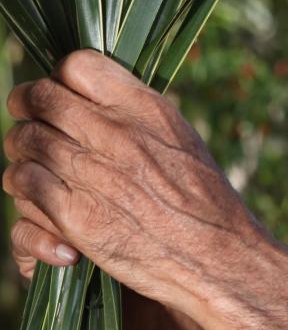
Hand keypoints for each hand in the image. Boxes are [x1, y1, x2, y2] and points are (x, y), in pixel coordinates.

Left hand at [3, 50, 277, 321]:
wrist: (221, 264)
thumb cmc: (210, 208)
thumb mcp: (186, 143)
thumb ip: (139, 117)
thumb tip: (97, 103)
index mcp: (146, 111)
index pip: (76, 65)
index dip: (59, 78)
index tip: (61, 96)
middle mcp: (116, 134)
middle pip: (40, 98)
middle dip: (27, 108)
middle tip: (30, 122)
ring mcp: (91, 173)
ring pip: (23, 141)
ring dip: (23, 152)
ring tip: (34, 165)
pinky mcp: (75, 215)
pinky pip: (24, 183)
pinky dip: (25, 189)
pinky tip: (39, 200)